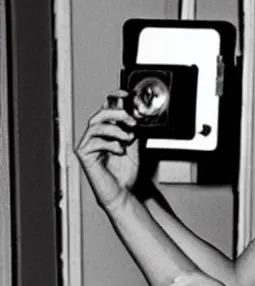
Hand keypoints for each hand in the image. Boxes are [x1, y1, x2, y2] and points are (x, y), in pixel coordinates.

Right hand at [75, 90, 138, 208]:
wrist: (125, 191)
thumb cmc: (127, 171)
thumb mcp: (135, 145)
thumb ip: (133, 129)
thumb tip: (138, 113)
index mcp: (108, 129)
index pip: (107, 107)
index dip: (114, 97)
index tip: (126, 94)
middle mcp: (96, 135)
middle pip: (100, 114)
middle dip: (116, 113)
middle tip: (131, 120)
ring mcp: (88, 144)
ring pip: (96, 126)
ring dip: (115, 129)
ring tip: (128, 138)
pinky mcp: (84, 156)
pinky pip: (94, 142)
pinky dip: (110, 144)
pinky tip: (119, 151)